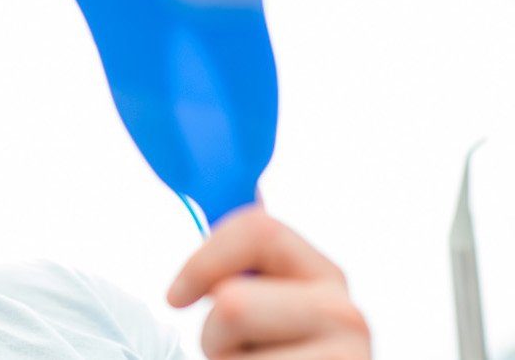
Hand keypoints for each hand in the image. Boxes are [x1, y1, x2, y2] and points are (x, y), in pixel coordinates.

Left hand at [167, 207, 369, 358]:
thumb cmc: (273, 355)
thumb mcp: (260, 302)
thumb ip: (245, 256)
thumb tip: (230, 182)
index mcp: (324, 275)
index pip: (259, 227)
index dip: (202, 258)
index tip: (176, 296)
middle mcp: (346, 314)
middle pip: (233, 302)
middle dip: (214, 335)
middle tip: (238, 352)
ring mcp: (348, 358)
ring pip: (229, 349)